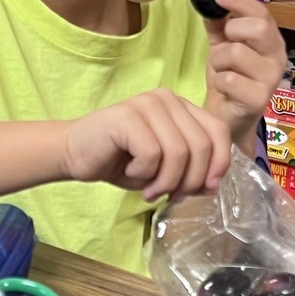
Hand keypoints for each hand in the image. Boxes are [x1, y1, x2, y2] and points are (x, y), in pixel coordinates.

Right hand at [62, 89, 231, 202]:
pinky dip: (144, 174)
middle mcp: (167, 99)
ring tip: (151, 190)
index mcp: (181, 107)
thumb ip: (192, 171)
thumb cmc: (121, 162)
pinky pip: (152, 154)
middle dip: (190, 180)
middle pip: (201, 145)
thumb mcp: (165, 169)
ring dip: (166, 182)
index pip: (218, 131)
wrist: (74, 154)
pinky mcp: (127, 115)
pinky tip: (130, 174)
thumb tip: (212, 185)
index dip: (219, 163)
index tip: (206, 189)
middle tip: (172, 196)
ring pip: (179, 152)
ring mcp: (147, 104)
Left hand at [202, 0, 285, 153]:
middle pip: (257, 29)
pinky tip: (224, 89)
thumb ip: (219, 25)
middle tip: (224, 43)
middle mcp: (277, 58)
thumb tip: (208, 0)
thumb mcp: (222, 47)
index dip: (240, 1)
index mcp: (271, 41)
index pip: (262, 13)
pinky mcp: (258, 100)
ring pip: (236, 53)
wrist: (230, 119)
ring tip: (221, 71)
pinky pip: (229, 79)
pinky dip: (219, 81)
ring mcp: (270, 80)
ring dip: (219, 61)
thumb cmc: (230, 80)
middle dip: (231, 31)